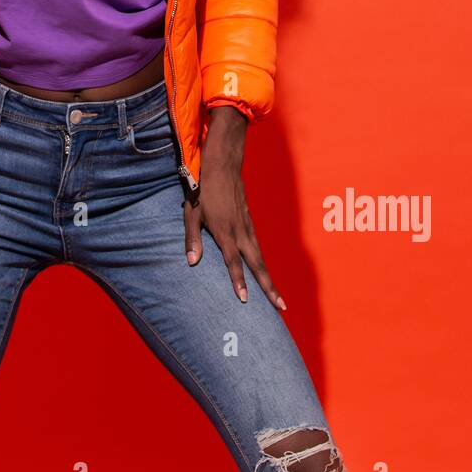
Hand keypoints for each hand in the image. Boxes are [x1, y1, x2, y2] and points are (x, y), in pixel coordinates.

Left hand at [183, 110, 286, 311]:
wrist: (222, 164)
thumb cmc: (202, 190)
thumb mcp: (191, 213)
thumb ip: (192, 238)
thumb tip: (191, 262)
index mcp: (225, 231)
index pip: (233, 262)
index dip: (238, 281)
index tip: (244, 299)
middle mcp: (240, 232)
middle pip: (257, 264)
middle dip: (268, 287)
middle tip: (280, 306)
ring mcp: (248, 226)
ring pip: (260, 257)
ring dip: (268, 278)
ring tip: (276, 297)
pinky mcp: (249, 221)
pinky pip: (258, 246)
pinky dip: (262, 262)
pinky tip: (262, 271)